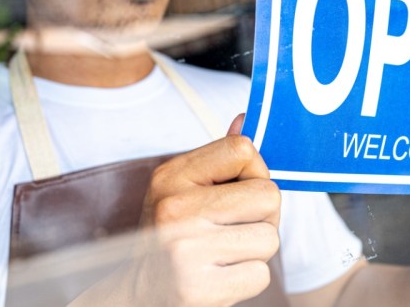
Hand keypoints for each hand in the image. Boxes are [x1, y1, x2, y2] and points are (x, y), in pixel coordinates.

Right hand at [131, 114, 280, 305]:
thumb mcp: (181, 189)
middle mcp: (175, 209)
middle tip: (233, 229)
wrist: (139, 292)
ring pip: (269, 237)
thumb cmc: (170, 237)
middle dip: (262, 216)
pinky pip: (260, 274)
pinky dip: (247, 278)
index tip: (237, 191)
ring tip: (224, 253)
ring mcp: (185, 250)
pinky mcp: (197, 288)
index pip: (243, 149)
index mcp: (171, 176)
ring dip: (255, 250)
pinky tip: (220, 276)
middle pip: (268, 195)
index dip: (254, 172)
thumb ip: (218, 159)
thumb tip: (245, 119)